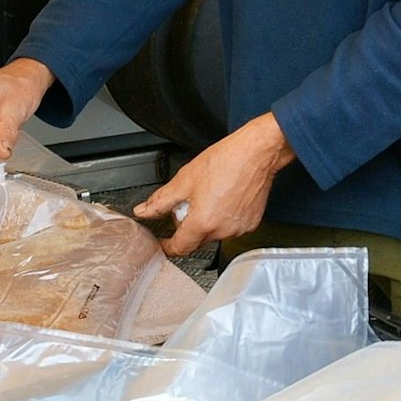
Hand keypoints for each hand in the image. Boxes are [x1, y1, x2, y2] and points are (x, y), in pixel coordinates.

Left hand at [138, 113, 296, 257]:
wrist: (257, 152)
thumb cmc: (227, 161)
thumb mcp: (185, 179)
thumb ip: (161, 201)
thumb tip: (144, 211)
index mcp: (203, 223)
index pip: (179, 248)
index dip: (167, 247)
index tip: (162, 243)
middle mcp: (222, 230)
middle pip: (197, 239)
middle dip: (189, 225)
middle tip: (191, 202)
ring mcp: (239, 228)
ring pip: (214, 233)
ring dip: (208, 221)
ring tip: (211, 195)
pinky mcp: (251, 223)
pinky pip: (231, 227)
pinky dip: (224, 217)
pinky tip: (226, 198)